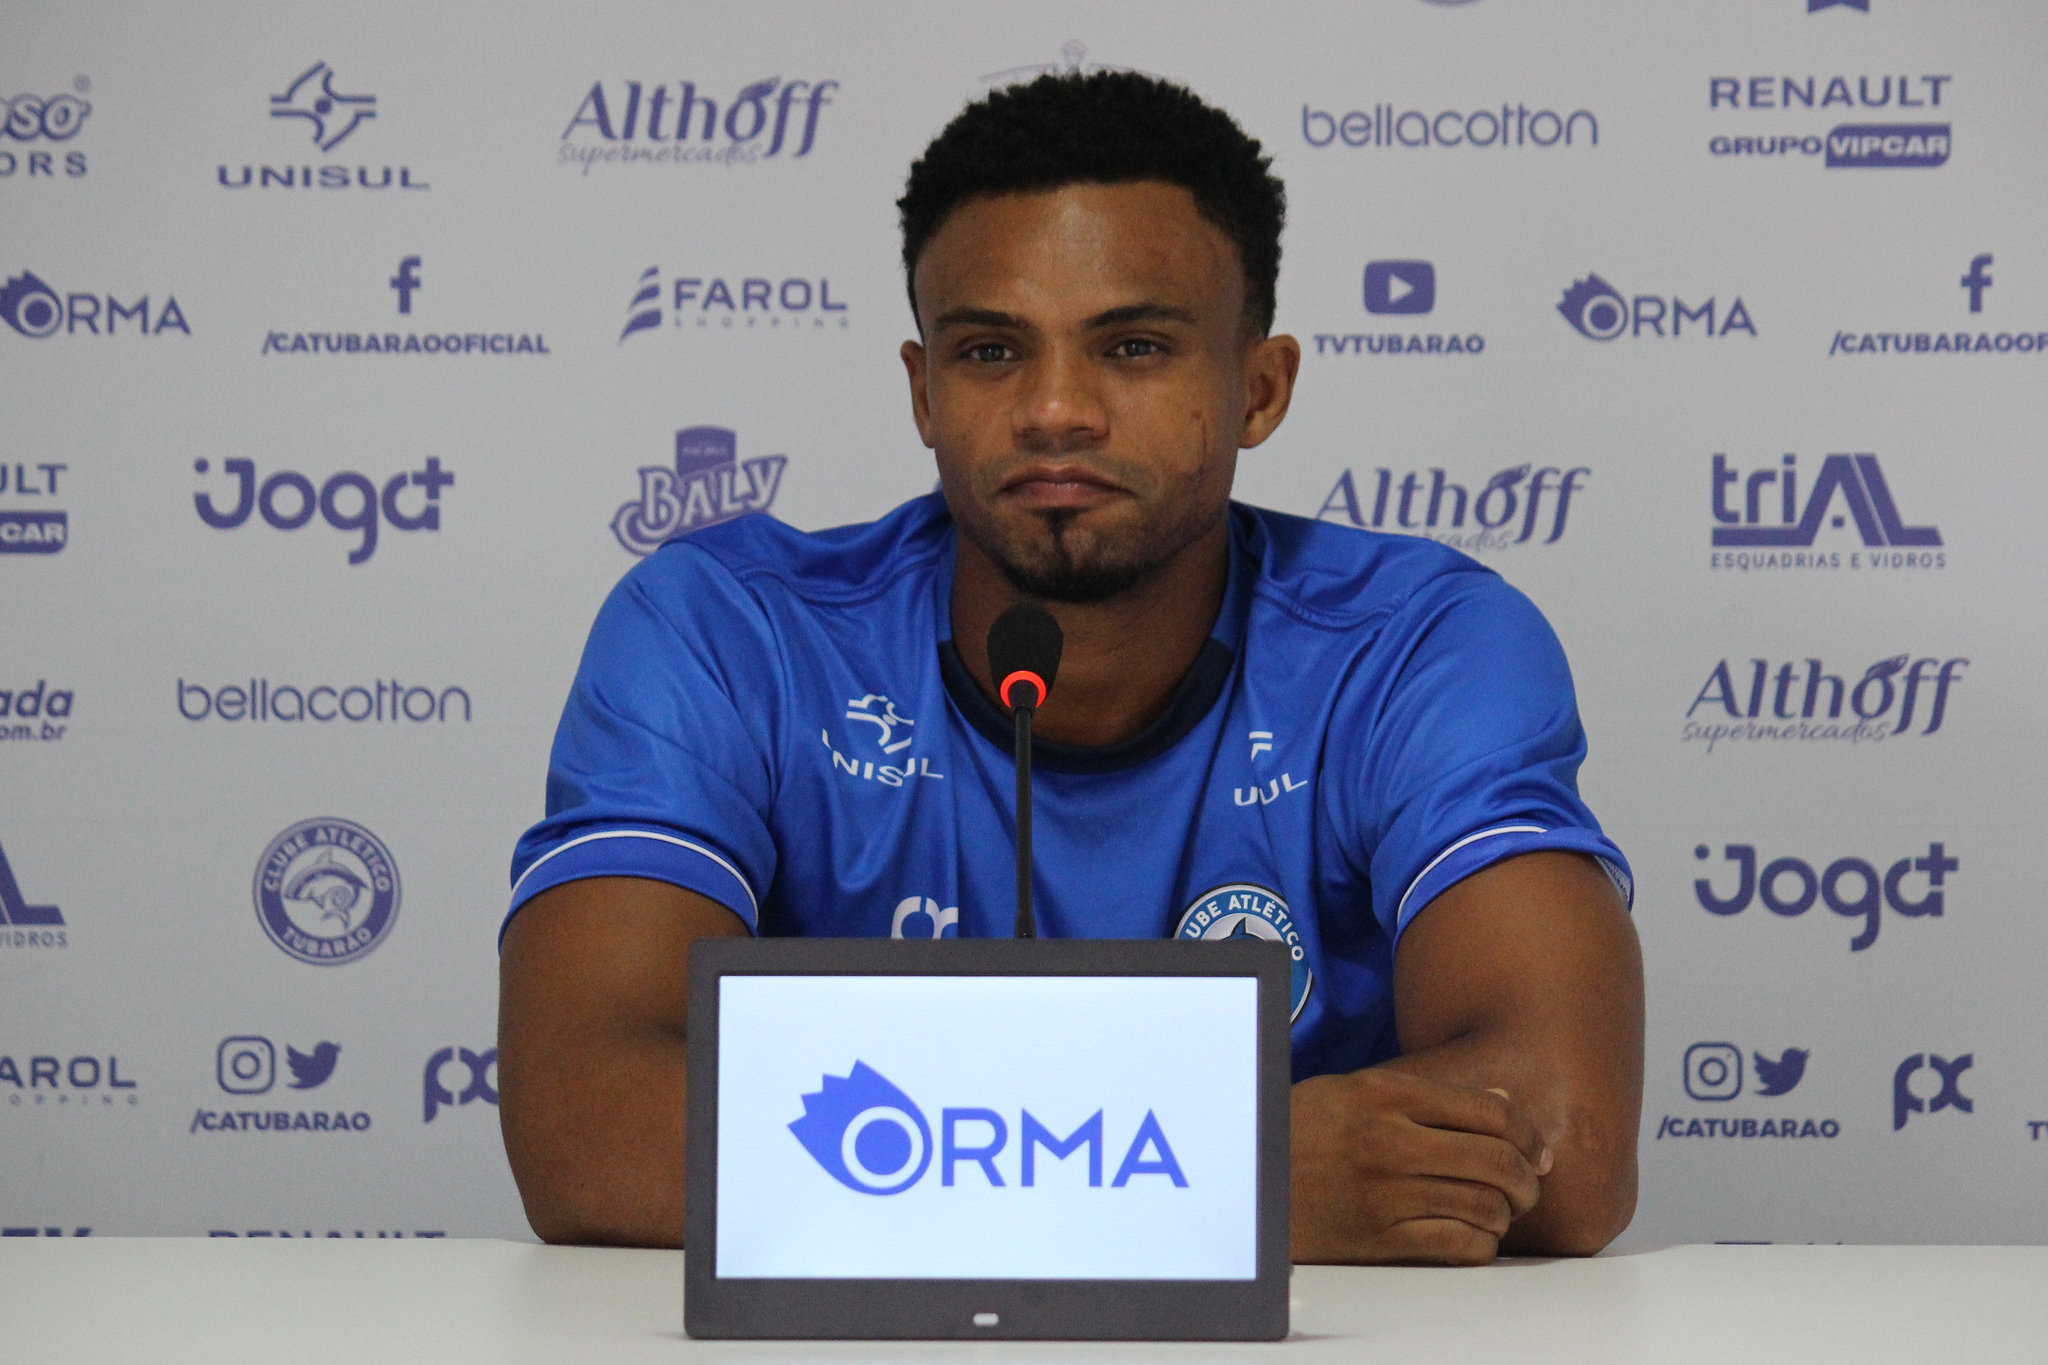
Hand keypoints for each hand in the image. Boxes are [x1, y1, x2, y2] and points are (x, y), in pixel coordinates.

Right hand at [1290, 1067, 1552, 1264]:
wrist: (1247, 1182)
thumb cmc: (1301, 1130)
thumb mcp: (1353, 1091)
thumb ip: (1426, 1094)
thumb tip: (1504, 1105)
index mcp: (1384, 1094)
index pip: (1487, 1111)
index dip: (1528, 1133)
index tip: (1538, 1149)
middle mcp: (1388, 1141)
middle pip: (1495, 1160)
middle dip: (1529, 1178)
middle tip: (1530, 1185)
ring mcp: (1384, 1193)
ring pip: (1483, 1206)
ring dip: (1507, 1213)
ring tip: (1502, 1211)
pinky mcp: (1377, 1240)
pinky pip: (1457, 1246)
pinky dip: (1482, 1244)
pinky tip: (1475, 1236)